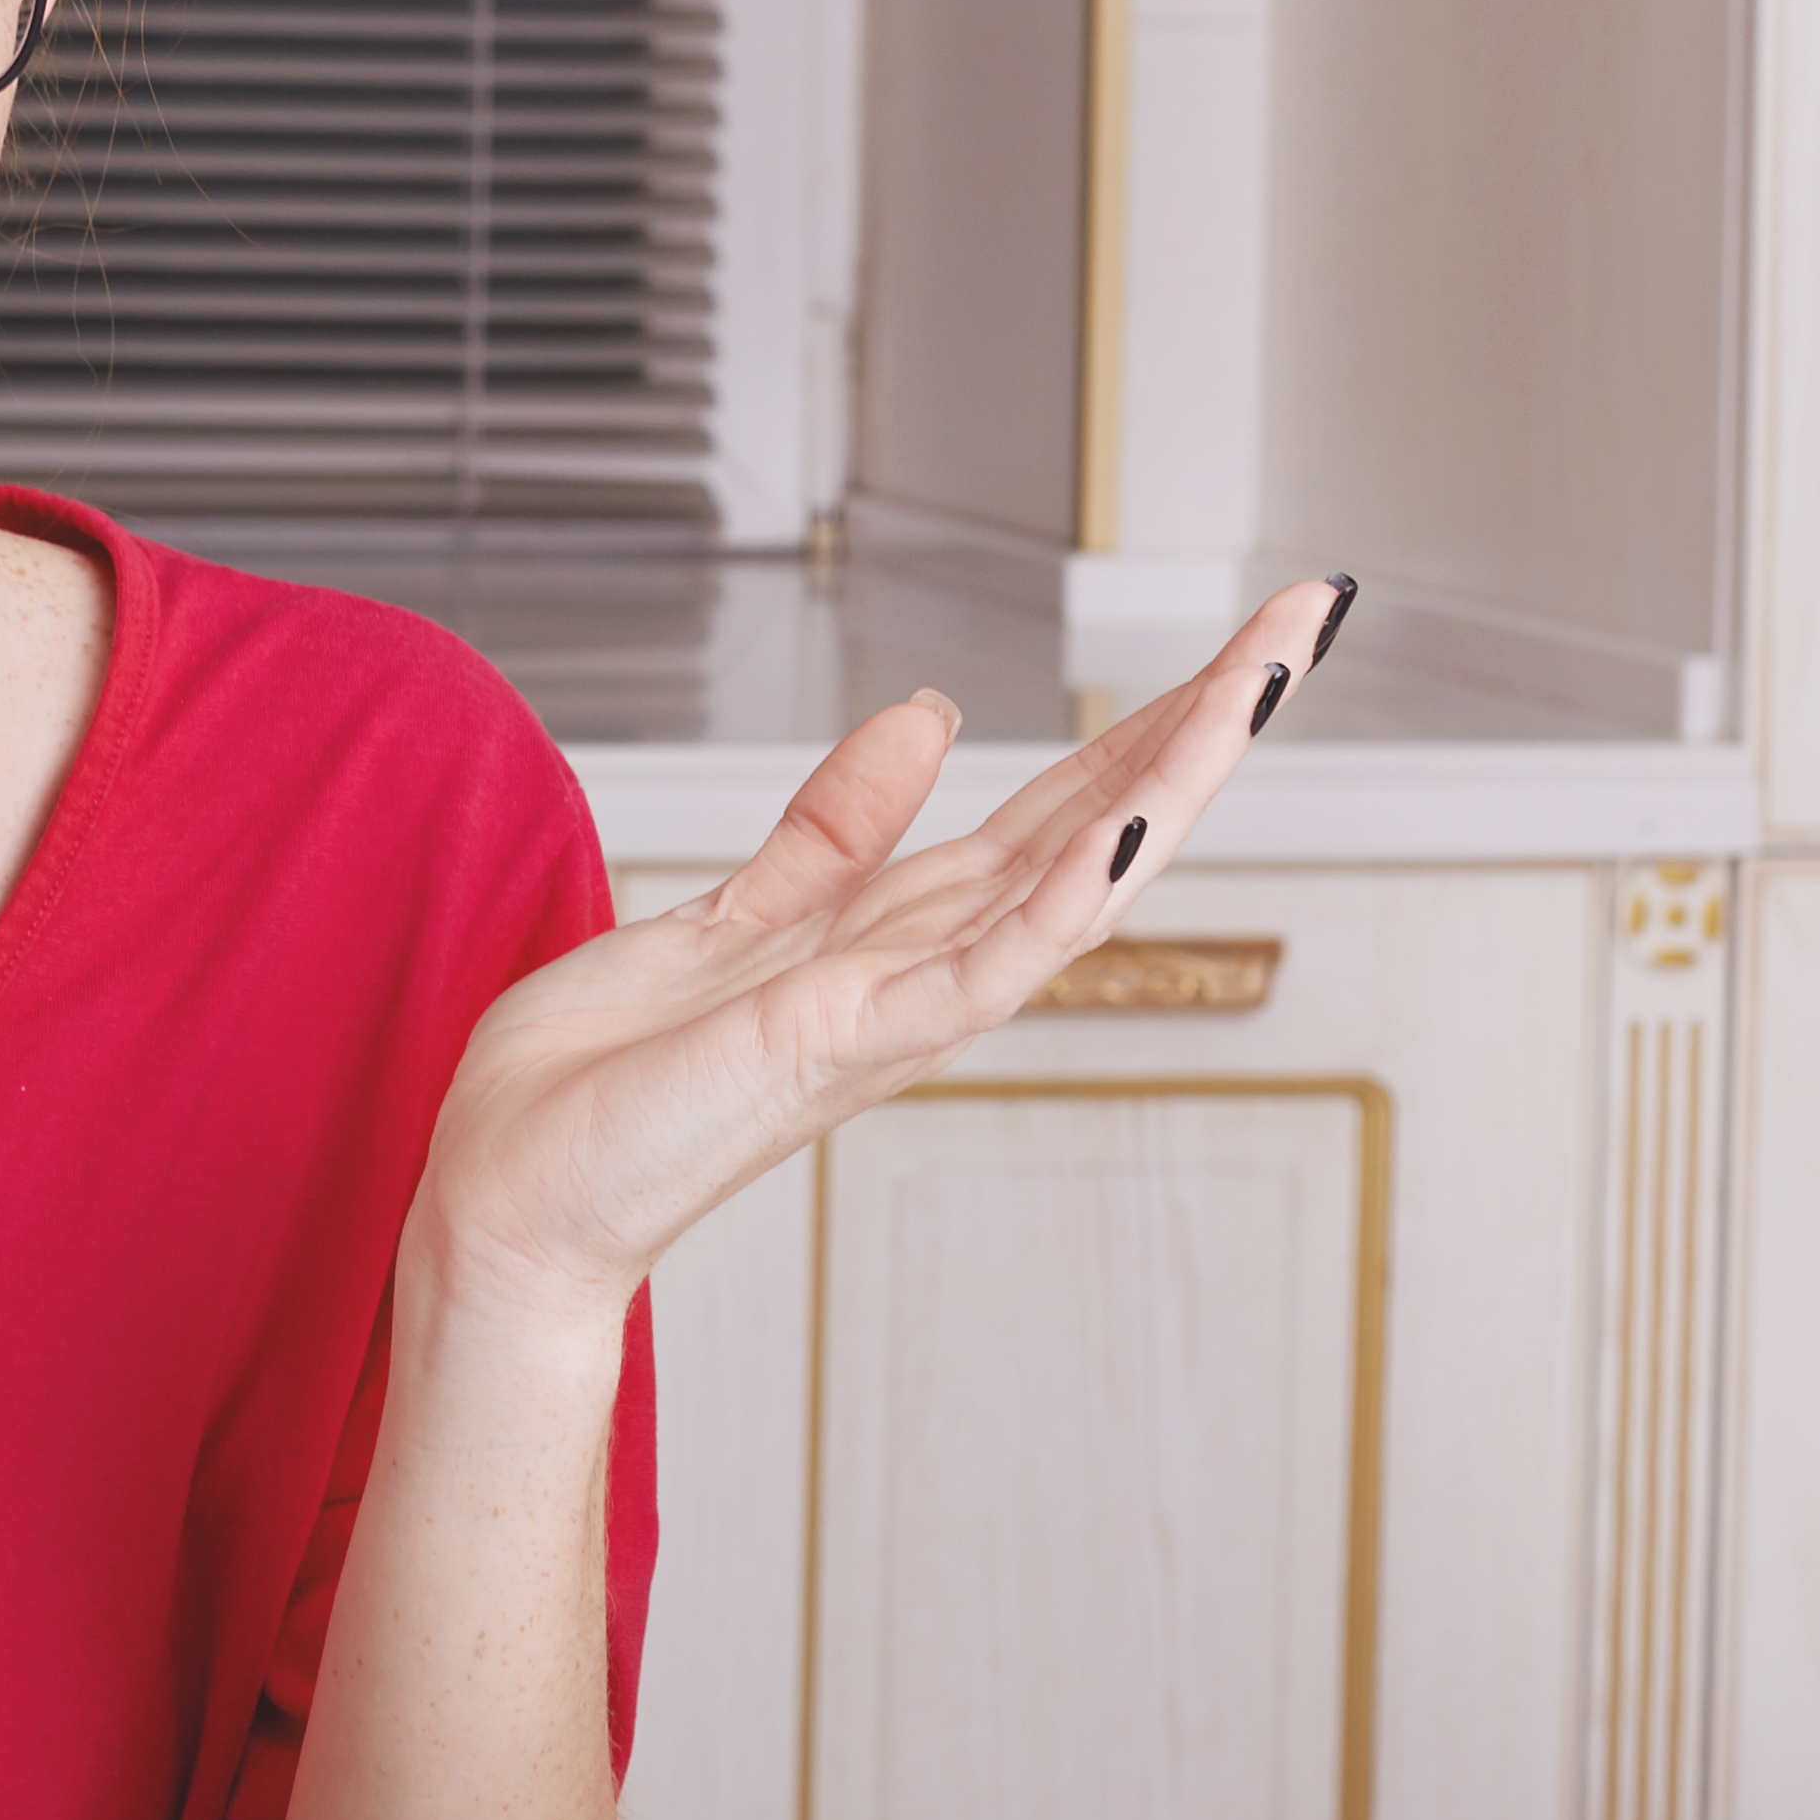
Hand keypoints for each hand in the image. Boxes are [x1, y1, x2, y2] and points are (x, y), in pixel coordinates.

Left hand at [405, 579, 1351, 1327]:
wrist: (511, 1201)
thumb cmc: (604, 1086)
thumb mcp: (731, 914)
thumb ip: (835, 828)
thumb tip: (931, 714)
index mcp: (895, 938)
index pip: (1057, 808)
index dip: (1149, 721)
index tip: (1242, 636)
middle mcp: (920, 975)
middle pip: (1095, 826)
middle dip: (1201, 722)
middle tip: (1307, 617)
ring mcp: (892, 1015)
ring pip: (1067, 883)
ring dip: (1165, 785)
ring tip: (1256, 682)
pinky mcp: (839, 1047)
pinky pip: (974, 971)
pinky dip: (1052, 904)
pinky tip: (1120, 829)